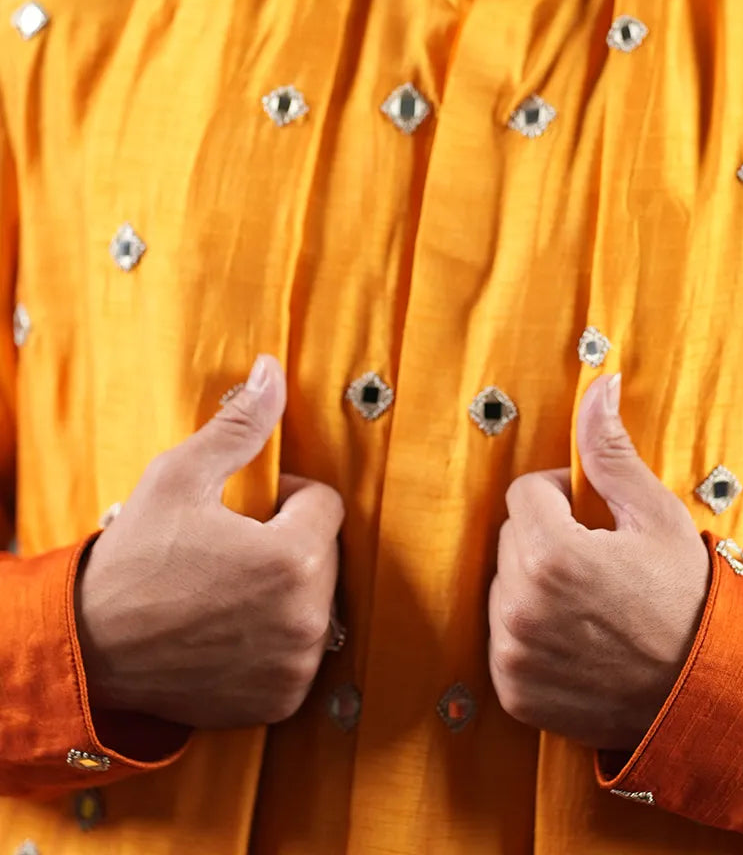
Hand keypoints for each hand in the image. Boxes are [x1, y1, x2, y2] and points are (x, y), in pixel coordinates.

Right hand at [75, 354, 344, 729]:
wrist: (87, 648)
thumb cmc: (132, 559)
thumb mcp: (179, 476)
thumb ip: (239, 425)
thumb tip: (271, 371)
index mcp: (292, 559)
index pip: (327, 504)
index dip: (287, 497)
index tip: (245, 510)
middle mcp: (306, 618)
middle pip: (326, 553)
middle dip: (289, 541)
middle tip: (232, 547)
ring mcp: (295, 665)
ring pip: (315, 599)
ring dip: (285, 588)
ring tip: (228, 586)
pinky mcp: (282, 699)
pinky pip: (300, 648)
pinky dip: (276, 635)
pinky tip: (230, 626)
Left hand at [488, 373, 710, 751]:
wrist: (707, 692)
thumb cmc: (687, 598)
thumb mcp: (656, 515)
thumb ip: (610, 451)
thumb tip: (597, 385)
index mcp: (550, 554)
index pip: (525, 492)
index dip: (562, 497)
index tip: (596, 520)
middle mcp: (520, 605)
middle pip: (511, 539)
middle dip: (547, 539)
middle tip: (598, 563)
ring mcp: (513, 653)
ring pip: (505, 587)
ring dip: (535, 586)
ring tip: (589, 603)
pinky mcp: (514, 690)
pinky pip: (504, 638)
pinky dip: (531, 635)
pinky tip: (575, 638)